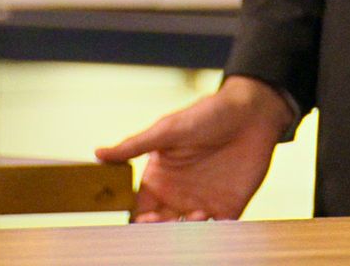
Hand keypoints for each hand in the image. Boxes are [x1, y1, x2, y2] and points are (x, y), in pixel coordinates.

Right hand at [95, 75, 289, 221]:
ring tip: (199, 214)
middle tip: (169, 221)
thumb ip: (135, 146)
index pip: (139, 210)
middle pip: (160, 228)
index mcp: (159, 179)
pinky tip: (213, 222)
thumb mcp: (168, 130)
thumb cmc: (206, 115)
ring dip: (187, 233)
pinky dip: (212, 236)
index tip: (144, 219)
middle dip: (161, 232)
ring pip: (186, 234)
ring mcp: (202, 203)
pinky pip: (217, 232)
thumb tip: (98, 153)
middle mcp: (177, 196)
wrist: (251, 113)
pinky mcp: (229, 209)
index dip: (138, 219)